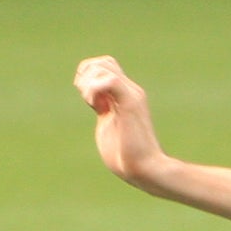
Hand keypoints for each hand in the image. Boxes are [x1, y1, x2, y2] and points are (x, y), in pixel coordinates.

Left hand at [74, 54, 168, 191]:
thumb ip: (104, 110)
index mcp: (125, 95)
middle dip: (85, 77)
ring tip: (93, 106)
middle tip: (88, 102)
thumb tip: (96, 103)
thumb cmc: (127, 156)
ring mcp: (132, 95)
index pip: (105, 66)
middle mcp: (130, 90)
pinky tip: (96, 107)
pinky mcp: (131, 104)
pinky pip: (110, 81)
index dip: (88, 76)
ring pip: (104, 67)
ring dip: (88, 84)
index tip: (87, 100)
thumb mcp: (109, 126)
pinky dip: (95, 90)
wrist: (145, 168)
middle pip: (103, 62)